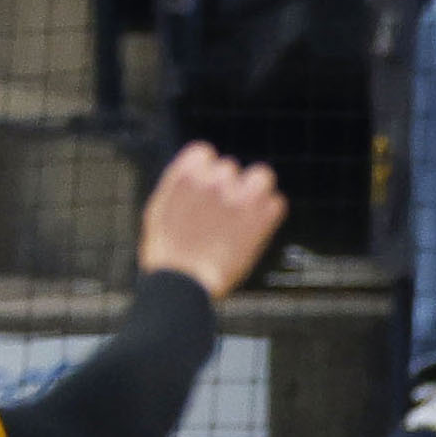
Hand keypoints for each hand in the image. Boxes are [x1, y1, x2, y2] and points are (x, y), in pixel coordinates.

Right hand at [136, 143, 287, 298]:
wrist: (182, 284)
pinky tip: (256, 229)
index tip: (207, 188)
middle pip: (231, 168)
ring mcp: (239, 198)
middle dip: (228, 187)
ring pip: (261, 177)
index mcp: (187, 175)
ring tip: (247, 213)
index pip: (205, 152)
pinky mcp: (260, 220)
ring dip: (256, 192)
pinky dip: (269, 215)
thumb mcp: (159, 211)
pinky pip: (276, 203)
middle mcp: (214, 181)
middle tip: (223, 213)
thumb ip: (178, 187)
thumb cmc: (166, 255)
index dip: (207, 170)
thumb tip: (194, 175)